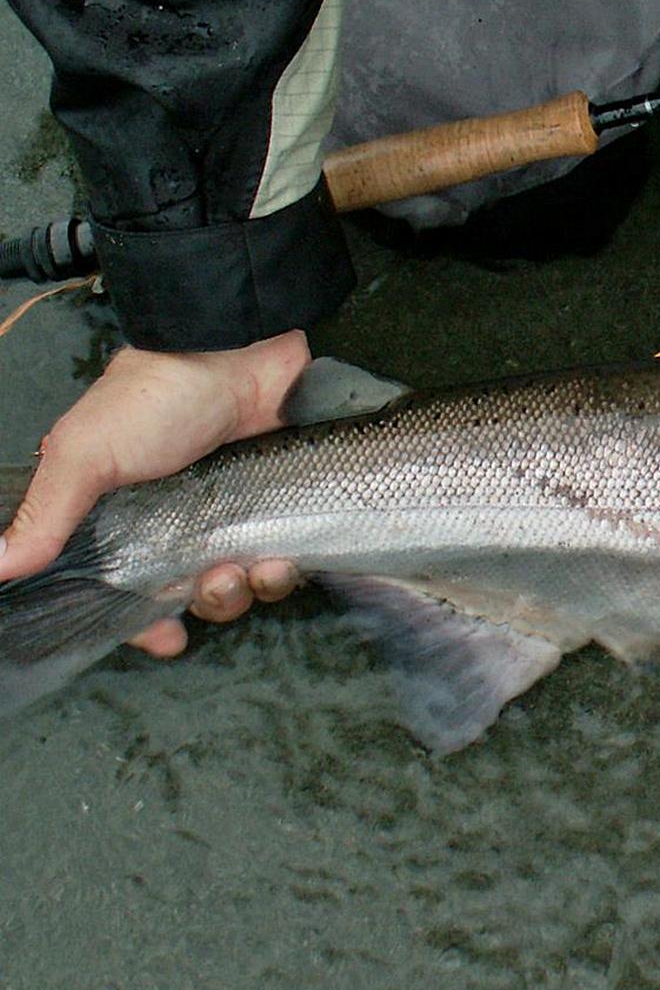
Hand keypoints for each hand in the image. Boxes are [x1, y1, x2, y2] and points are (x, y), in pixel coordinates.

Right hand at [0, 331, 311, 657]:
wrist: (236, 351)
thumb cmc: (152, 398)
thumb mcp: (85, 455)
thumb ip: (46, 514)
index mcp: (120, 519)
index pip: (126, 590)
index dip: (142, 624)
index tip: (162, 639)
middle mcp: (177, 524)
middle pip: (192, 597)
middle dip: (204, 604)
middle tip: (210, 584)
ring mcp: (232, 516)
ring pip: (242, 586)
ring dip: (246, 591)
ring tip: (248, 568)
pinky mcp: (278, 505)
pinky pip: (284, 561)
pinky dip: (283, 570)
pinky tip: (281, 558)